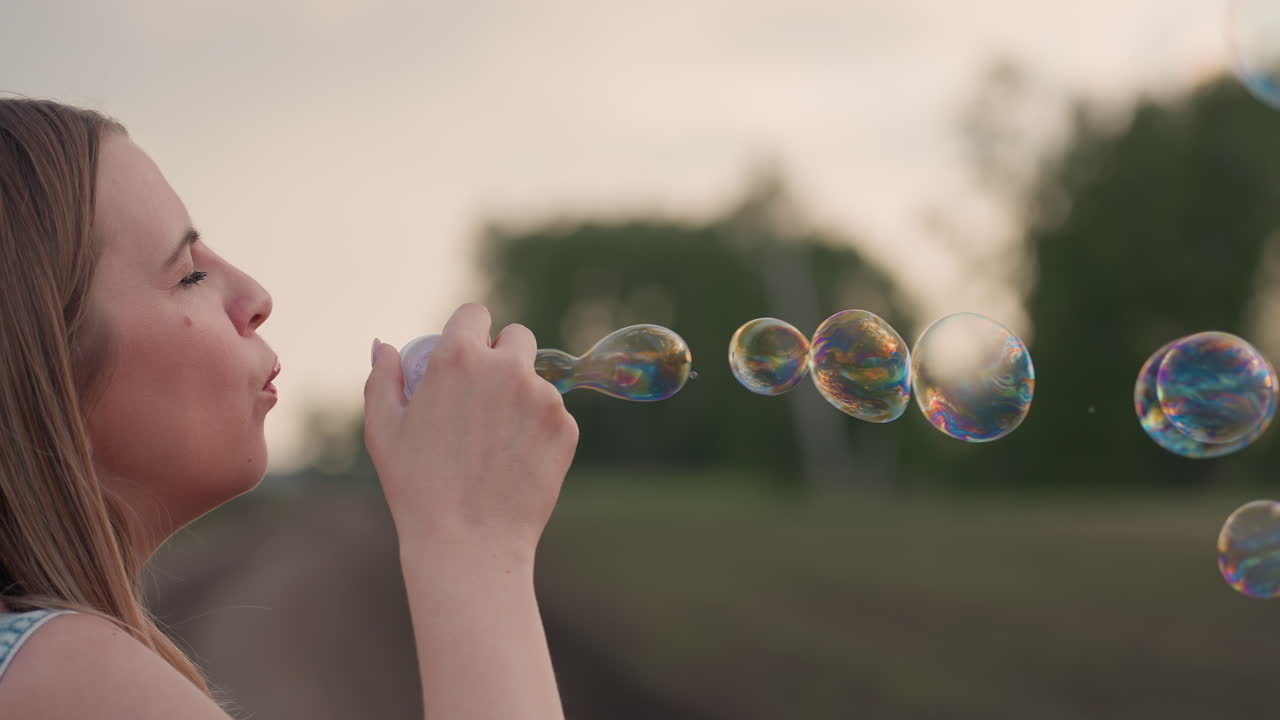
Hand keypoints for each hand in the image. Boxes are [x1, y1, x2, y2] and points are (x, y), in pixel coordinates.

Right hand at [363, 303, 578, 558]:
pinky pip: (554, 414)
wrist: (468, 543)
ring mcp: (542, 396)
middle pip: (517, 336)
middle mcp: (506, 368)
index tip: (467, 352)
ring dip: (521, 395)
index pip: (474, 313)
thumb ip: (383, 378)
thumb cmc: (416, 488)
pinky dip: (539, 429)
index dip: (469, 330)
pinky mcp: (565, 427)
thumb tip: (385, 345)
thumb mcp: (383, 430)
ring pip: (537, 379)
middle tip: (487, 394)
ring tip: (496, 440)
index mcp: (458, 358)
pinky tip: (515, 460)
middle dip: (504, 355)